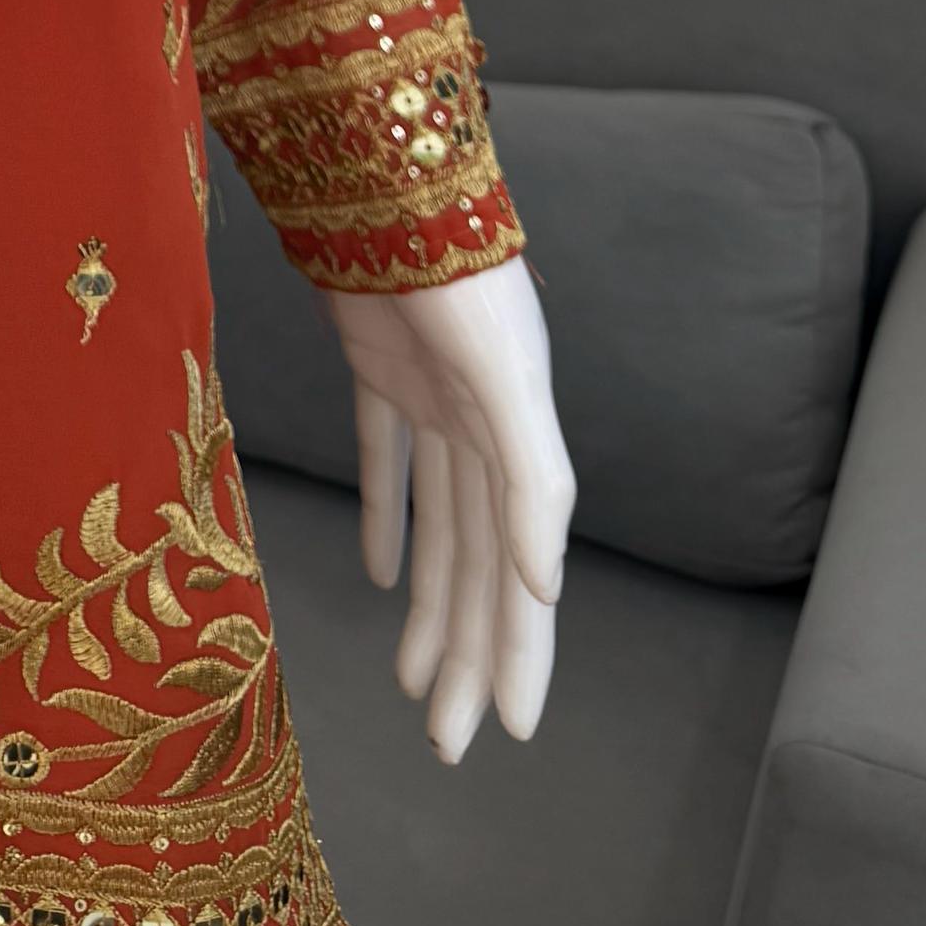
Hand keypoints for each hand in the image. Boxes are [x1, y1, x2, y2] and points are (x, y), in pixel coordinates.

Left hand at [321, 255, 572, 763]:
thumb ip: (534, 485)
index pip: (520, 579)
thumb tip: (544, 591)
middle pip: (478, 571)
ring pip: (437, 531)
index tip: (514, 732)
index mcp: (519, 448)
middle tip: (452, 742)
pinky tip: (382, 576)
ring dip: (430, 607)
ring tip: (416, 682)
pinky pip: (386, 462)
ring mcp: (432, 403)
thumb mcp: (510, 384)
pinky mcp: (380, 369)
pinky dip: (386, 518)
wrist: (392, 183)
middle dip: (470, 657)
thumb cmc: (463, 280)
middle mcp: (482, 434)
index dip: (521, 656)